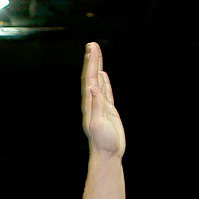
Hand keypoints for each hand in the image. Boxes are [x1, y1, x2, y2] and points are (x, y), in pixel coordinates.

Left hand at [81, 42, 125, 158]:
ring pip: (98, 81)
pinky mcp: (108, 111)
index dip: (91, 63)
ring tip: (96, 53)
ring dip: (97, 67)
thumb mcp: (97, 124)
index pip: (89, 79)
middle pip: (92, 76)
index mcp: (89, 103)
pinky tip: (103, 74)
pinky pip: (106, 91)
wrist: (108, 154)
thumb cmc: (103, 142)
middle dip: (93, 60)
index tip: (92, 48)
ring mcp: (101, 105)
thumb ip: (96, 106)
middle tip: (92, 44)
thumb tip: (93, 88)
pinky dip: (104, 81)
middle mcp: (93, 102)